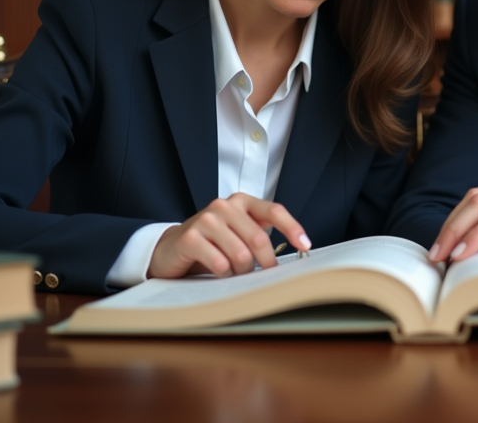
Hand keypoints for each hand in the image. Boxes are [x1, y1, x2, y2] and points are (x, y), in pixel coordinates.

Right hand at [148, 193, 310, 278]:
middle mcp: (224, 206)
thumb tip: (294, 252)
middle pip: (259, 239)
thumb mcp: (239, 234)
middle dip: (266, 263)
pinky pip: (220, 264)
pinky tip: (218, 272)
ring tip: (234, 272)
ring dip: (242, 272)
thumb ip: (260, 235)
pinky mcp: (190, 237)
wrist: (171, 249)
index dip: (292, 228)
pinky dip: (224, 275)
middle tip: (264, 276)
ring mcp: (206, 220)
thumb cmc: (213, 244)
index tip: (305, 246)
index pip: (274, 211)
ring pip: (241, 255)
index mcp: (241, 202)